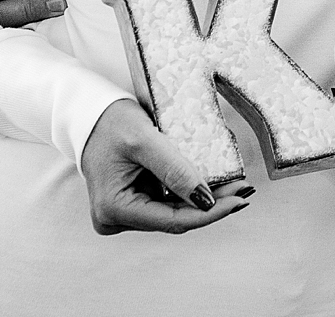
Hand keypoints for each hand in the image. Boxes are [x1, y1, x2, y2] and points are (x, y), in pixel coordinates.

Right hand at [79, 100, 252, 234]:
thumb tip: (207, 200)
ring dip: (203, 198)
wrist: (88, 112)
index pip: (174, 221)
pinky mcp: (130, 203)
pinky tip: (213, 181)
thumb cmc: (110, 121)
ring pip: (172, 212)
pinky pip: (165, 201)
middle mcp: (115, 219)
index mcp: (114, 209)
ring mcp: (122, 214)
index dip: (211, 212)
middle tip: (246, 189)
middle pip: (175, 219)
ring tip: (236, 183)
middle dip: (212, 204)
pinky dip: (188, 191)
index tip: (240, 199)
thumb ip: (175, 170)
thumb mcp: (145, 140)